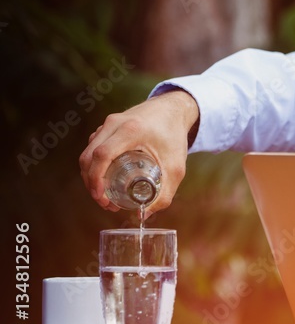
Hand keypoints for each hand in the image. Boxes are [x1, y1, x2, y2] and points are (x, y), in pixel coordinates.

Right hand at [79, 89, 199, 214]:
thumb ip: (165, 193)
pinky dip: (94, 163)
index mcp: (130, 130)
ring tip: (105, 194)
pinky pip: (93, 146)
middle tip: (104, 201)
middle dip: (92, 182)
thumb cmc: (175, 136)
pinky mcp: (108, 125)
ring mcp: (109, 122)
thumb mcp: (176, 167)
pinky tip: (106, 178)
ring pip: (88, 151)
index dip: (96, 179)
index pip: (101, 155)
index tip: (101, 197)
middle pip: (89, 156)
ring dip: (91, 174)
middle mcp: (115, 123)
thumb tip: (145, 214)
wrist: (175, 109)